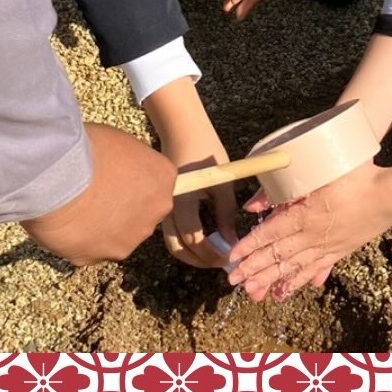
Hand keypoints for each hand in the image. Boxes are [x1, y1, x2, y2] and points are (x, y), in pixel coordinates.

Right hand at [21, 123, 175, 266]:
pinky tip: (64, 225)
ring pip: (117, 235)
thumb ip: (130, 161)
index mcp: (164, 178)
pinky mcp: (99, 258)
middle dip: (122, 207)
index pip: (155, 182)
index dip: (131, 180)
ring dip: (101, 227)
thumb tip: (119, 167)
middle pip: (141, 212)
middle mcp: (155, 211)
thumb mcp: (120, 142)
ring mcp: (129, 238)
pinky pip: (91, 250)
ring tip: (75, 209)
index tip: (112, 175)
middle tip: (95, 194)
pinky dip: (79, 241)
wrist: (61, 179)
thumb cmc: (91, 150)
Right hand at [144, 77, 235, 269]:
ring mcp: (160, 206)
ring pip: (171, 243)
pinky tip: (201, 240)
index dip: (212, 253)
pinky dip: (183, 243)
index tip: (229, 257)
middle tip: (220, 262)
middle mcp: (167, 207)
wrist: (181, 130)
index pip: (194, 238)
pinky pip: (169, 232)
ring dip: (190, 254)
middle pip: (178, 248)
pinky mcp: (161, 205)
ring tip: (213, 255)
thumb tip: (231, 241)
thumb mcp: (222, 181)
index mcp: (183, 199)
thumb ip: (226, 213)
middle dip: (199, 260)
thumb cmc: (205, 151)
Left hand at [226, 160, 391, 301]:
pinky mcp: (340, 250)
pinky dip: (298, 281)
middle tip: (233, 281)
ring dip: (270, 280)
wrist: (390, 195)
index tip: (233, 257)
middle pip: (277, 256)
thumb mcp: (319, 172)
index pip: (270, 234)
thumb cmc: (356, 175)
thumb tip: (254, 204)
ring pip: (293, 267)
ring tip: (253, 292)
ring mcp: (327, 246)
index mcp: (305, 215)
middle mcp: (313, 235)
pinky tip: (286, 291)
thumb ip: (284, 187)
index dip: (250, 246)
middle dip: (253, 269)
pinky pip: (314, 269)